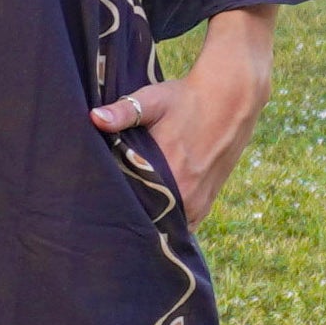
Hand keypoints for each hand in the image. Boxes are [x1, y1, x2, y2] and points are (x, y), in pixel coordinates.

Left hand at [90, 6, 277, 228]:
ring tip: (131, 212)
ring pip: (166, 225)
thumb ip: (123, 112)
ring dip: (151, 221)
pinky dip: (170, 221)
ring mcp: (198, 203)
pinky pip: (184, 225)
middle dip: (131, 216)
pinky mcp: (207, 203)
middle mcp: (185, 196)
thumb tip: (94, 118)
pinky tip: (155, 212)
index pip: (132, 206)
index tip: (102, 201)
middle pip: (148, 220)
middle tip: (111, 208)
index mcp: (169, 175)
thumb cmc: (186, 99)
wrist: (230, 99)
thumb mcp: (153, 100)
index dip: (116, 205)